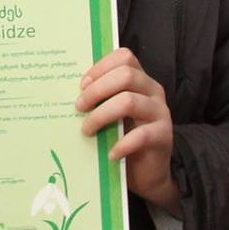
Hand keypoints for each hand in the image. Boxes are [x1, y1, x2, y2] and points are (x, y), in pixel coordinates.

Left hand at [77, 48, 178, 212]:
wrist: (148, 172)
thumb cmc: (123, 137)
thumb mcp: (111, 113)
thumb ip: (99, 99)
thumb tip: (65, 93)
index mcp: (139, 80)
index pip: (124, 57)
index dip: (100, 67)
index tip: (81, 85)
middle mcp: (152, 91)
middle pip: (126, 75)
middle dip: (96, 90)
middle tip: (79, 107)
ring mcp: (160, 113)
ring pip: (129, 101)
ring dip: (101, 115)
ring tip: (87, 130)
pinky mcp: (164, 136)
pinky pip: (142, 135)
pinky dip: (121, 144)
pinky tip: (110, 154)